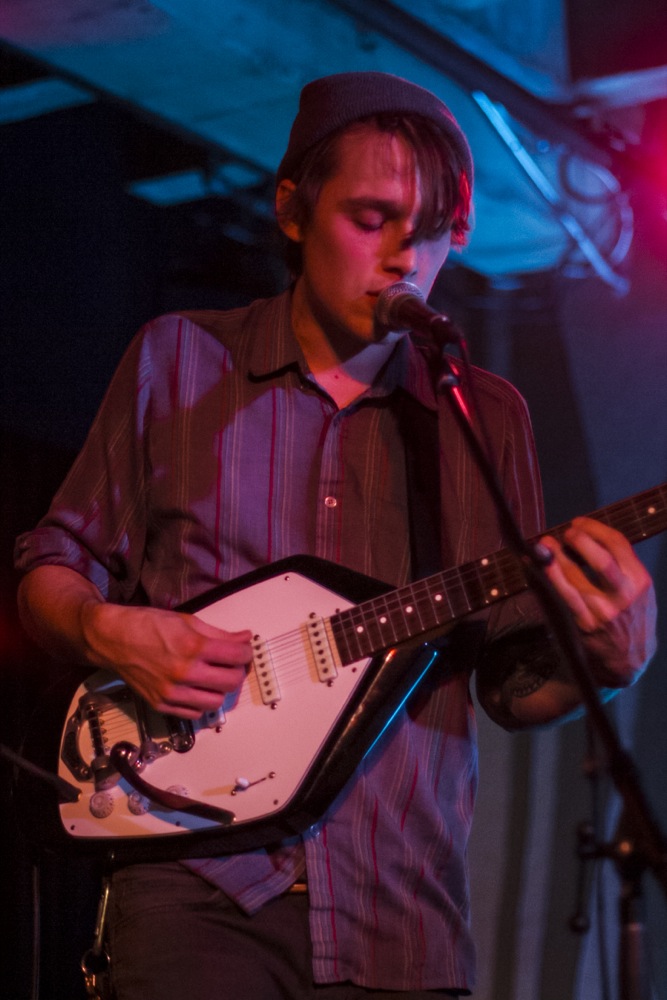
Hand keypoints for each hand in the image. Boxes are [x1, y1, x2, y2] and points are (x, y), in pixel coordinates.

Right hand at [81, 602, 252, 717]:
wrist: (112, 639)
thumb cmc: (147, 625)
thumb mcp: (187, 621)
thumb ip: (219, 634)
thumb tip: (245, 639)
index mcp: (193, 647)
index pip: (237, 656)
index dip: (246, 652)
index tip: (244, 650)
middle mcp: (184, 673)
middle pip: (231, 682)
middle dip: (237, 671)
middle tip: (232, 664)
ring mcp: (172, 692)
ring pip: (216, 702)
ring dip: (220, 690)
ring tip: (214, 677)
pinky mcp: (161, 705)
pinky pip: (194, 714)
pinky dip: (201, 703)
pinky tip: (197, 689)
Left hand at [540, 517, 656, 684]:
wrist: (629, 659)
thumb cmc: (632, 617)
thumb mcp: (640, 590)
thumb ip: (622, 566)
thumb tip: (588, 537)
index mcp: (640, 580)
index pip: (618, 544)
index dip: (595, 528)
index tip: (579, 522)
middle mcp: (623, 596)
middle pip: (600, 560)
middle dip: (579, 540)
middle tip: (566, 533)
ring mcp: (602, 612)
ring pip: (575, 578)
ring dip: (556, 558)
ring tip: (545, 544)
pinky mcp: (583, 625)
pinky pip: (562, 598)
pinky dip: (548, 579)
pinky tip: (538, 567)